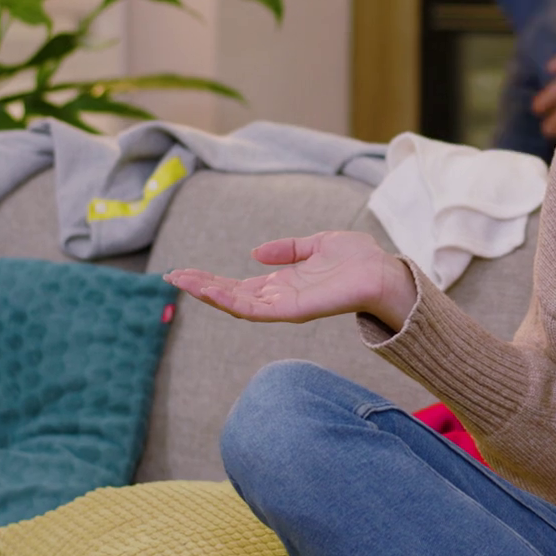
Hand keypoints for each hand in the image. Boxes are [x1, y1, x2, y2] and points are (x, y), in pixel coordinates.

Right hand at [164, 231, 417, 330]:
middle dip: (201, 287)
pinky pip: (255, 309)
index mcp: (283, 284)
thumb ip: (287, 249)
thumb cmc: (358, 260)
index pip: (239, 285)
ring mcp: (284, 307)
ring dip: (208, 293)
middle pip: (231, 295)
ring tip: (181, 281)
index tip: (184, 271)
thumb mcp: (317, 244)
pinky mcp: (292, 311)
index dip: (211, 279)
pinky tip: (209, 289)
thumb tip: (255, 252)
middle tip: (172, 276)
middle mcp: (279, 299)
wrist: (383, 273)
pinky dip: (230, 300)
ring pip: (236, 304)